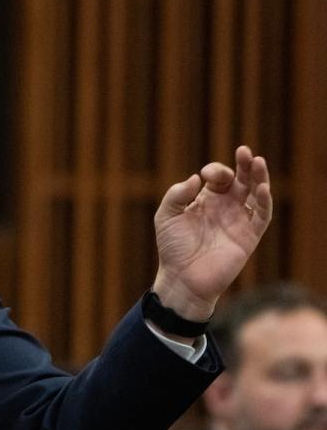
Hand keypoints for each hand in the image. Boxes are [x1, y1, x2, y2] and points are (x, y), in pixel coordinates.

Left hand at [152, 145, 271, 322]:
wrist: (182, 278)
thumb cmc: (173, 248)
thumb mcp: (166, 216)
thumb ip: (177, 194)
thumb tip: (196, 178)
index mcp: (206, 200)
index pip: (218, 177)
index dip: (215, 171)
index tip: (206, 177)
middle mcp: (225, 207)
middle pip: (241, 180)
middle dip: (244, 165)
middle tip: (245, 151)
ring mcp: (238, 221)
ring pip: (255, 194)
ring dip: (258, 177)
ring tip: (258, 161)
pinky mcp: (249, 236)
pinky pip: (262, 216)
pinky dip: (265, 201)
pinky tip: (262, 188)